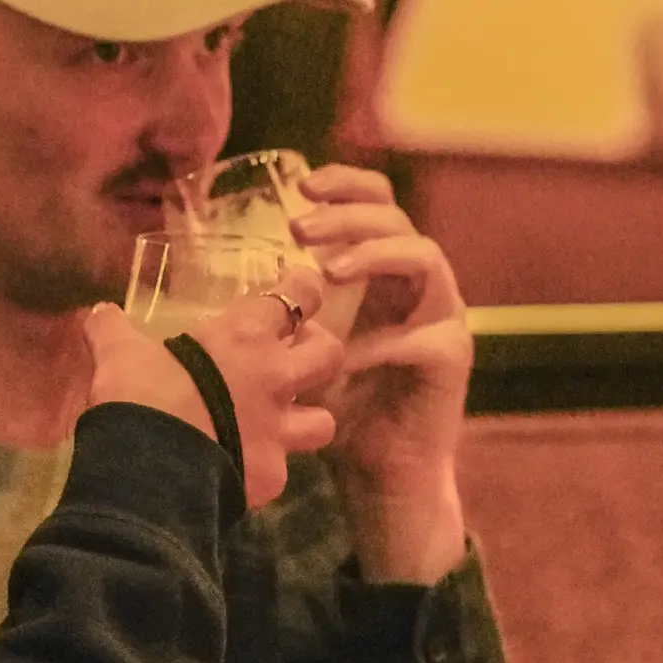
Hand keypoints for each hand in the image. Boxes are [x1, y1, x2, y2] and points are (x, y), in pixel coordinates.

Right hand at [84, 289, 337, 507]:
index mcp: (245, 338)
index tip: (301, 283)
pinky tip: (245, 465)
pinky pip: (282, 469)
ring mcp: (278, 433)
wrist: (149, 471)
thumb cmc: (141, 395)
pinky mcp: (270, 477)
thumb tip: (99, 312)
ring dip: (309, 417)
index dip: (305, 286)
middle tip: (298, 350)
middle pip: (330, 356)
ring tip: (286, 418)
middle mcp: (274, 381)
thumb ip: (112, 329)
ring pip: (323, 422)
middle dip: (321, 349)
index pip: (297, 296)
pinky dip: (266, 466)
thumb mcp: (119, 353)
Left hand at [292, 166, 471, 581]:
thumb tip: (210, 286)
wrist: (380, 475)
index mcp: (384, 275)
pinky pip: (421, 333)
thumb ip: (280, 315)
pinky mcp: (452, 356)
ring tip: (330, 271)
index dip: (346, 186)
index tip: (302, 186)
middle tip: (300, 229)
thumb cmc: (338, 411)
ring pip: (424, 256)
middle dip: (347, 216)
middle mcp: (418, 286)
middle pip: (397, 219)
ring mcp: (442, 317)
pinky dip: (380, 341)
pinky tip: (347, 358)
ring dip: (374, 255)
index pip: (376, 205)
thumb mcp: (298, 350)